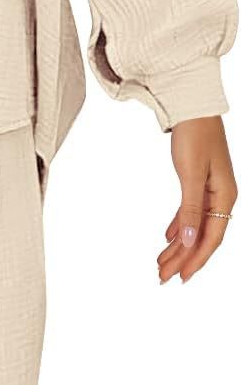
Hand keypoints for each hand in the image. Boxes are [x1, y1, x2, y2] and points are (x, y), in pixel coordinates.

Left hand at [157, 116, 236, 283]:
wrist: (193, 107)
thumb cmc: (194, 136)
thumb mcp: (190, 174)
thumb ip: (190, 209)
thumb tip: (189, 240)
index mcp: (224, 197)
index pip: (211, 238)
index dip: (195, 260)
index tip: (180, 277)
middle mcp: (221, 197)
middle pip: (201, 236)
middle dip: (181, 258)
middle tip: (162, 277)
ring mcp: (211, 190)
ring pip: (194, 226)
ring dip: (178, 245)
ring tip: (160, 263)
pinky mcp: (199, 183)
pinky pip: (190, 212)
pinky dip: (179, 226)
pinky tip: (168, 237)